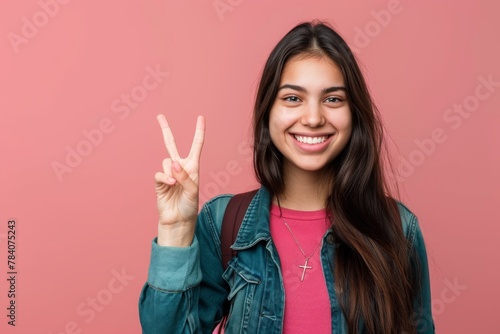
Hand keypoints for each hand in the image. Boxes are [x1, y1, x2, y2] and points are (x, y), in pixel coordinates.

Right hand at [154, 114, 204, 245]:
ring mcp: (168, 174)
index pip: (196, 145)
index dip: (198, 131)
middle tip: (159, 116)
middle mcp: (180, 167)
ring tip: (176, 184)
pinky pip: (159, 173)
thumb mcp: (193, 191)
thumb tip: (173, 162)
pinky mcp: (159, 182)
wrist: (178, 220)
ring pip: (166, 162)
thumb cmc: (190, 206)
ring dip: (172, 171)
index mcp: (193, 167)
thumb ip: (184, 176)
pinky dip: (165, 178)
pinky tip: (170, 185)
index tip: (200, 117)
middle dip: (165, 130)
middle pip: (171, 144)